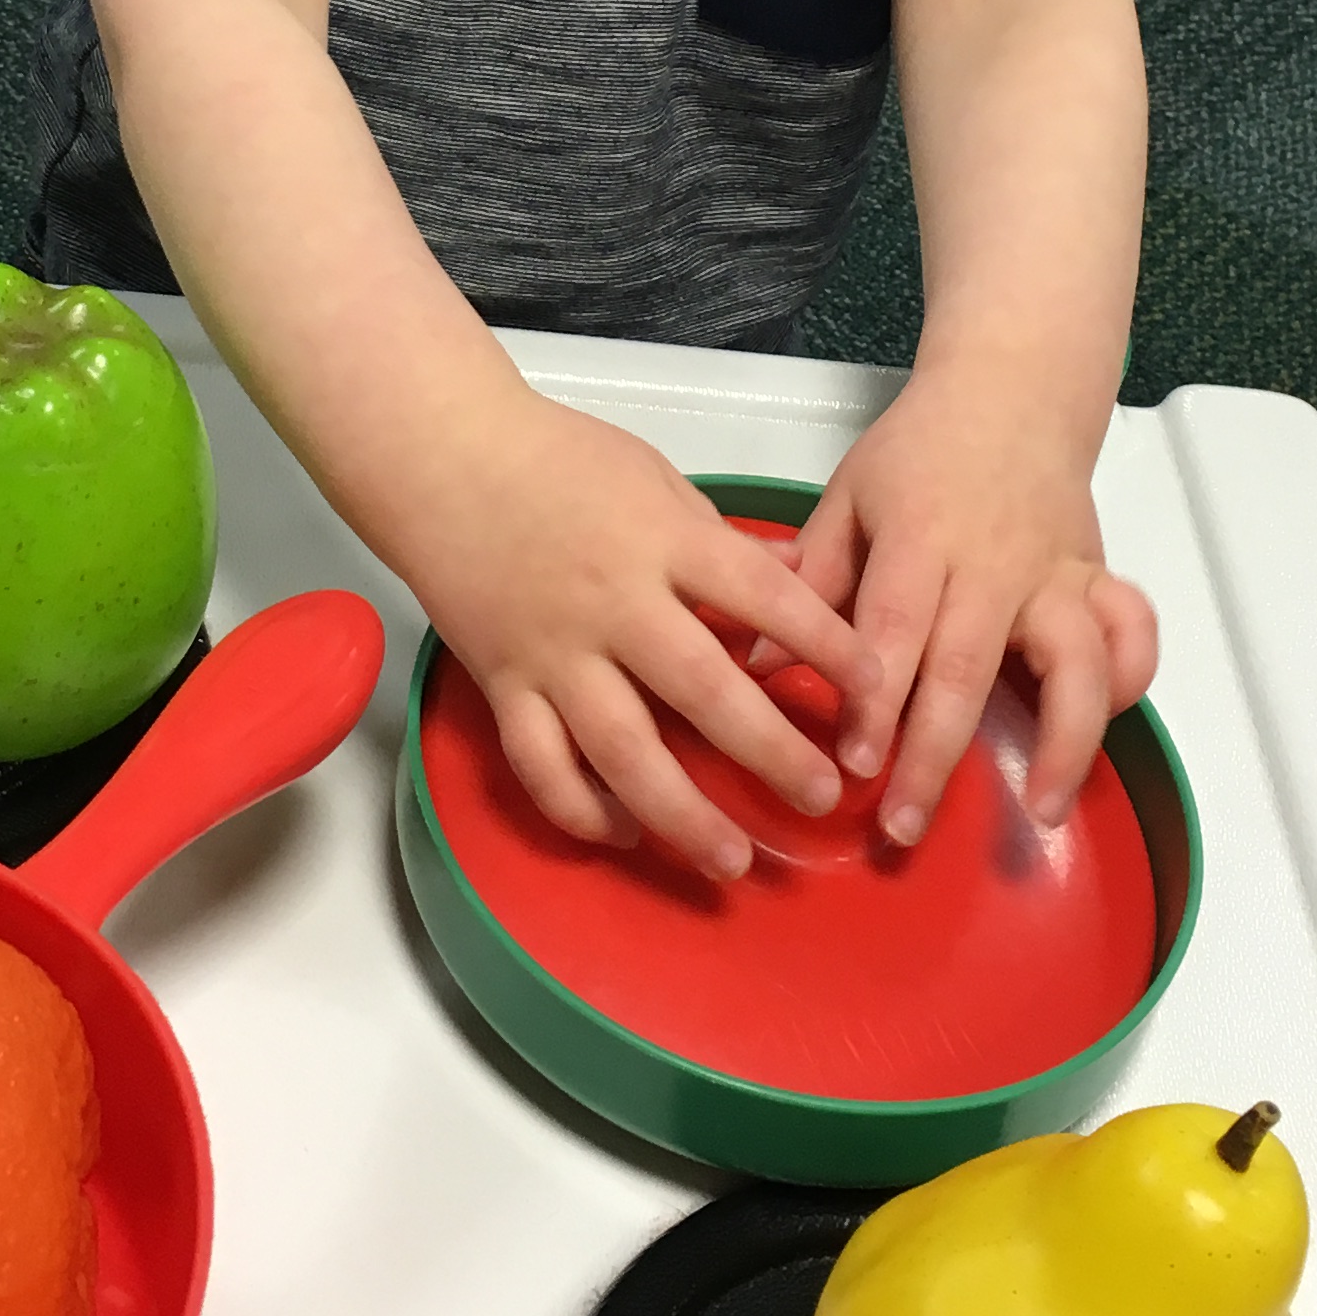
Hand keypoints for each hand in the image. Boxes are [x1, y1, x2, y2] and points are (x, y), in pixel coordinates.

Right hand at [408, 395, 884, 880]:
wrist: (442, 458)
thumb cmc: (556, 456)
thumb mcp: (656, 475)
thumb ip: (724, 540)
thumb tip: (801, 577)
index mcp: (662, 543)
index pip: (763, 598)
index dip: (826, 645)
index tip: (874, 688)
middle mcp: (614, 606)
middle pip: (704, 692)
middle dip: (770, 753)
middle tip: (822, 797)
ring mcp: (555, 653)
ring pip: (623, 752)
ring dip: (682, 814)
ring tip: (732, 860)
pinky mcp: (504, 685)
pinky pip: (543, 766)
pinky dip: (582, 810)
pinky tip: (626, 833)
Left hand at [796, 370, 1155, 844]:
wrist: (1011, 390)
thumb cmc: (916, 452)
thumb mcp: (848, 497)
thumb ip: (809, 580)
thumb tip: (753, 666)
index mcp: (921, 536)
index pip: (896, 627)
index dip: (877, 699)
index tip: (857, 763)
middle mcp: (995, 561)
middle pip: (971, 666)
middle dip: (937, 752)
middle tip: (904, 825)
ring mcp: (1056, 572)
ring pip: (1074, 662)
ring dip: (1061, 741)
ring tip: (1039, 809)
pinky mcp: (1097, 577)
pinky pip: (1131, 633)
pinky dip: (1129, 680)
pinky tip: (1102, 728)